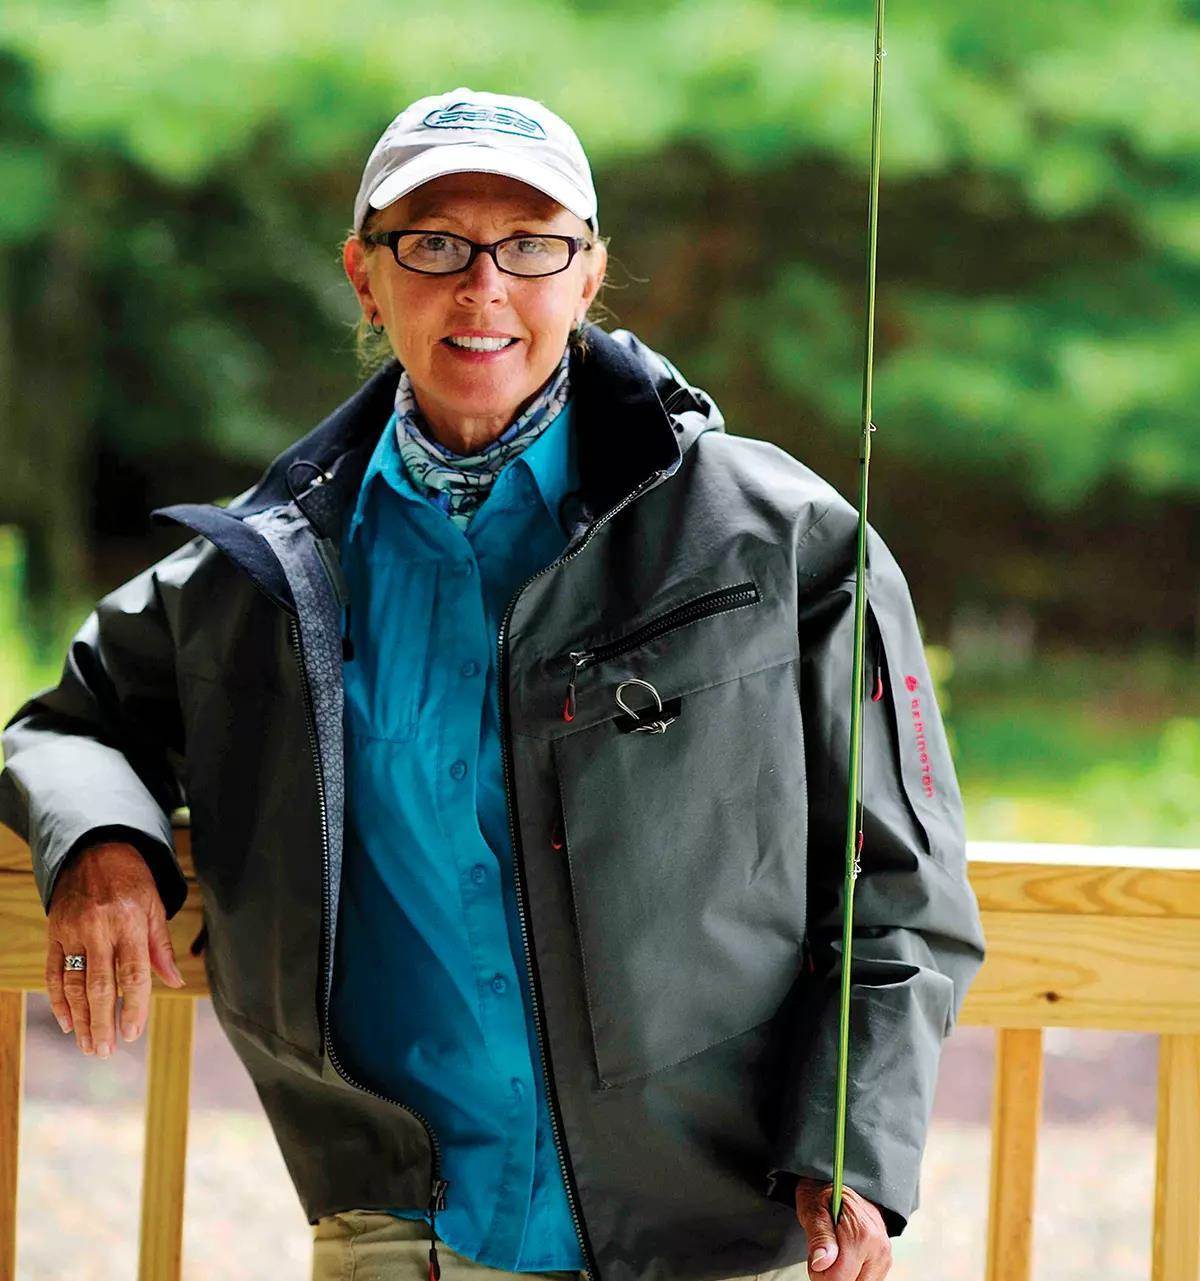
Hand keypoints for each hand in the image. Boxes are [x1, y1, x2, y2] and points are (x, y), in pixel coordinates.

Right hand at [45, 841, 185, 1056]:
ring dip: (81, 1019)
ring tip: (88, 1045)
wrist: (95, 850)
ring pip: (73, 984)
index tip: (133, 1033)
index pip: (133, 974)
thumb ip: (160, 946)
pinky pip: (53, 972)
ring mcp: (73, 932)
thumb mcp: (154, 906)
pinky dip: (58, 1000)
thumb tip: (175, 982)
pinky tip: (68, 1023)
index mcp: (129, 923)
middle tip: (105, 1051)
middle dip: (103, 1022)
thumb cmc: (132, 880)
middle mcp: (99, 929)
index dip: (134, 1006)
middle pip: (100, 986)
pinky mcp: (54, 933)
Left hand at [794, 1176, 892, 1278]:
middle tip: (824, 1254)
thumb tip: (821, 1263)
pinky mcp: (885, 1261)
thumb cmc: (826, 1193)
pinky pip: (866, 1279)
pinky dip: (853, 1273)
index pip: (839, 1279)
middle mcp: (879, 1248)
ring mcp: (885, 1255)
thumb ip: (819, 1237)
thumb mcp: (814, 1209)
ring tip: (834, 1251)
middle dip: (833, 1276)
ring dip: (844, 1276)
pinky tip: (845, 1257)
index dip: (820, 1274)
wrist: (846, 1181)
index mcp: (862, 1234)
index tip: (815, 1259)